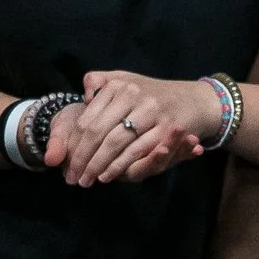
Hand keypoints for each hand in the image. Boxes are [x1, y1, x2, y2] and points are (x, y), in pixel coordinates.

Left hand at [51, 71, 209, 185]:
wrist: (192, 99)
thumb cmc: (151, 93)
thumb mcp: (124, 79)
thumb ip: (99, 81)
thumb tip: (84, 95)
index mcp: (118, 85)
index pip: (87, 119)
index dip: (74, 143)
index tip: (66, 161)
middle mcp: (133, 95)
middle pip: (98, 132)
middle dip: (83, 158)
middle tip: (73, 177)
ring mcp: (151, 110)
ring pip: (116, 144)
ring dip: (99, 166)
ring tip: (87, 179)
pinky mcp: (166, 127)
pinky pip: (137, 151)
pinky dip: (120, 166)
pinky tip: (108, 175)